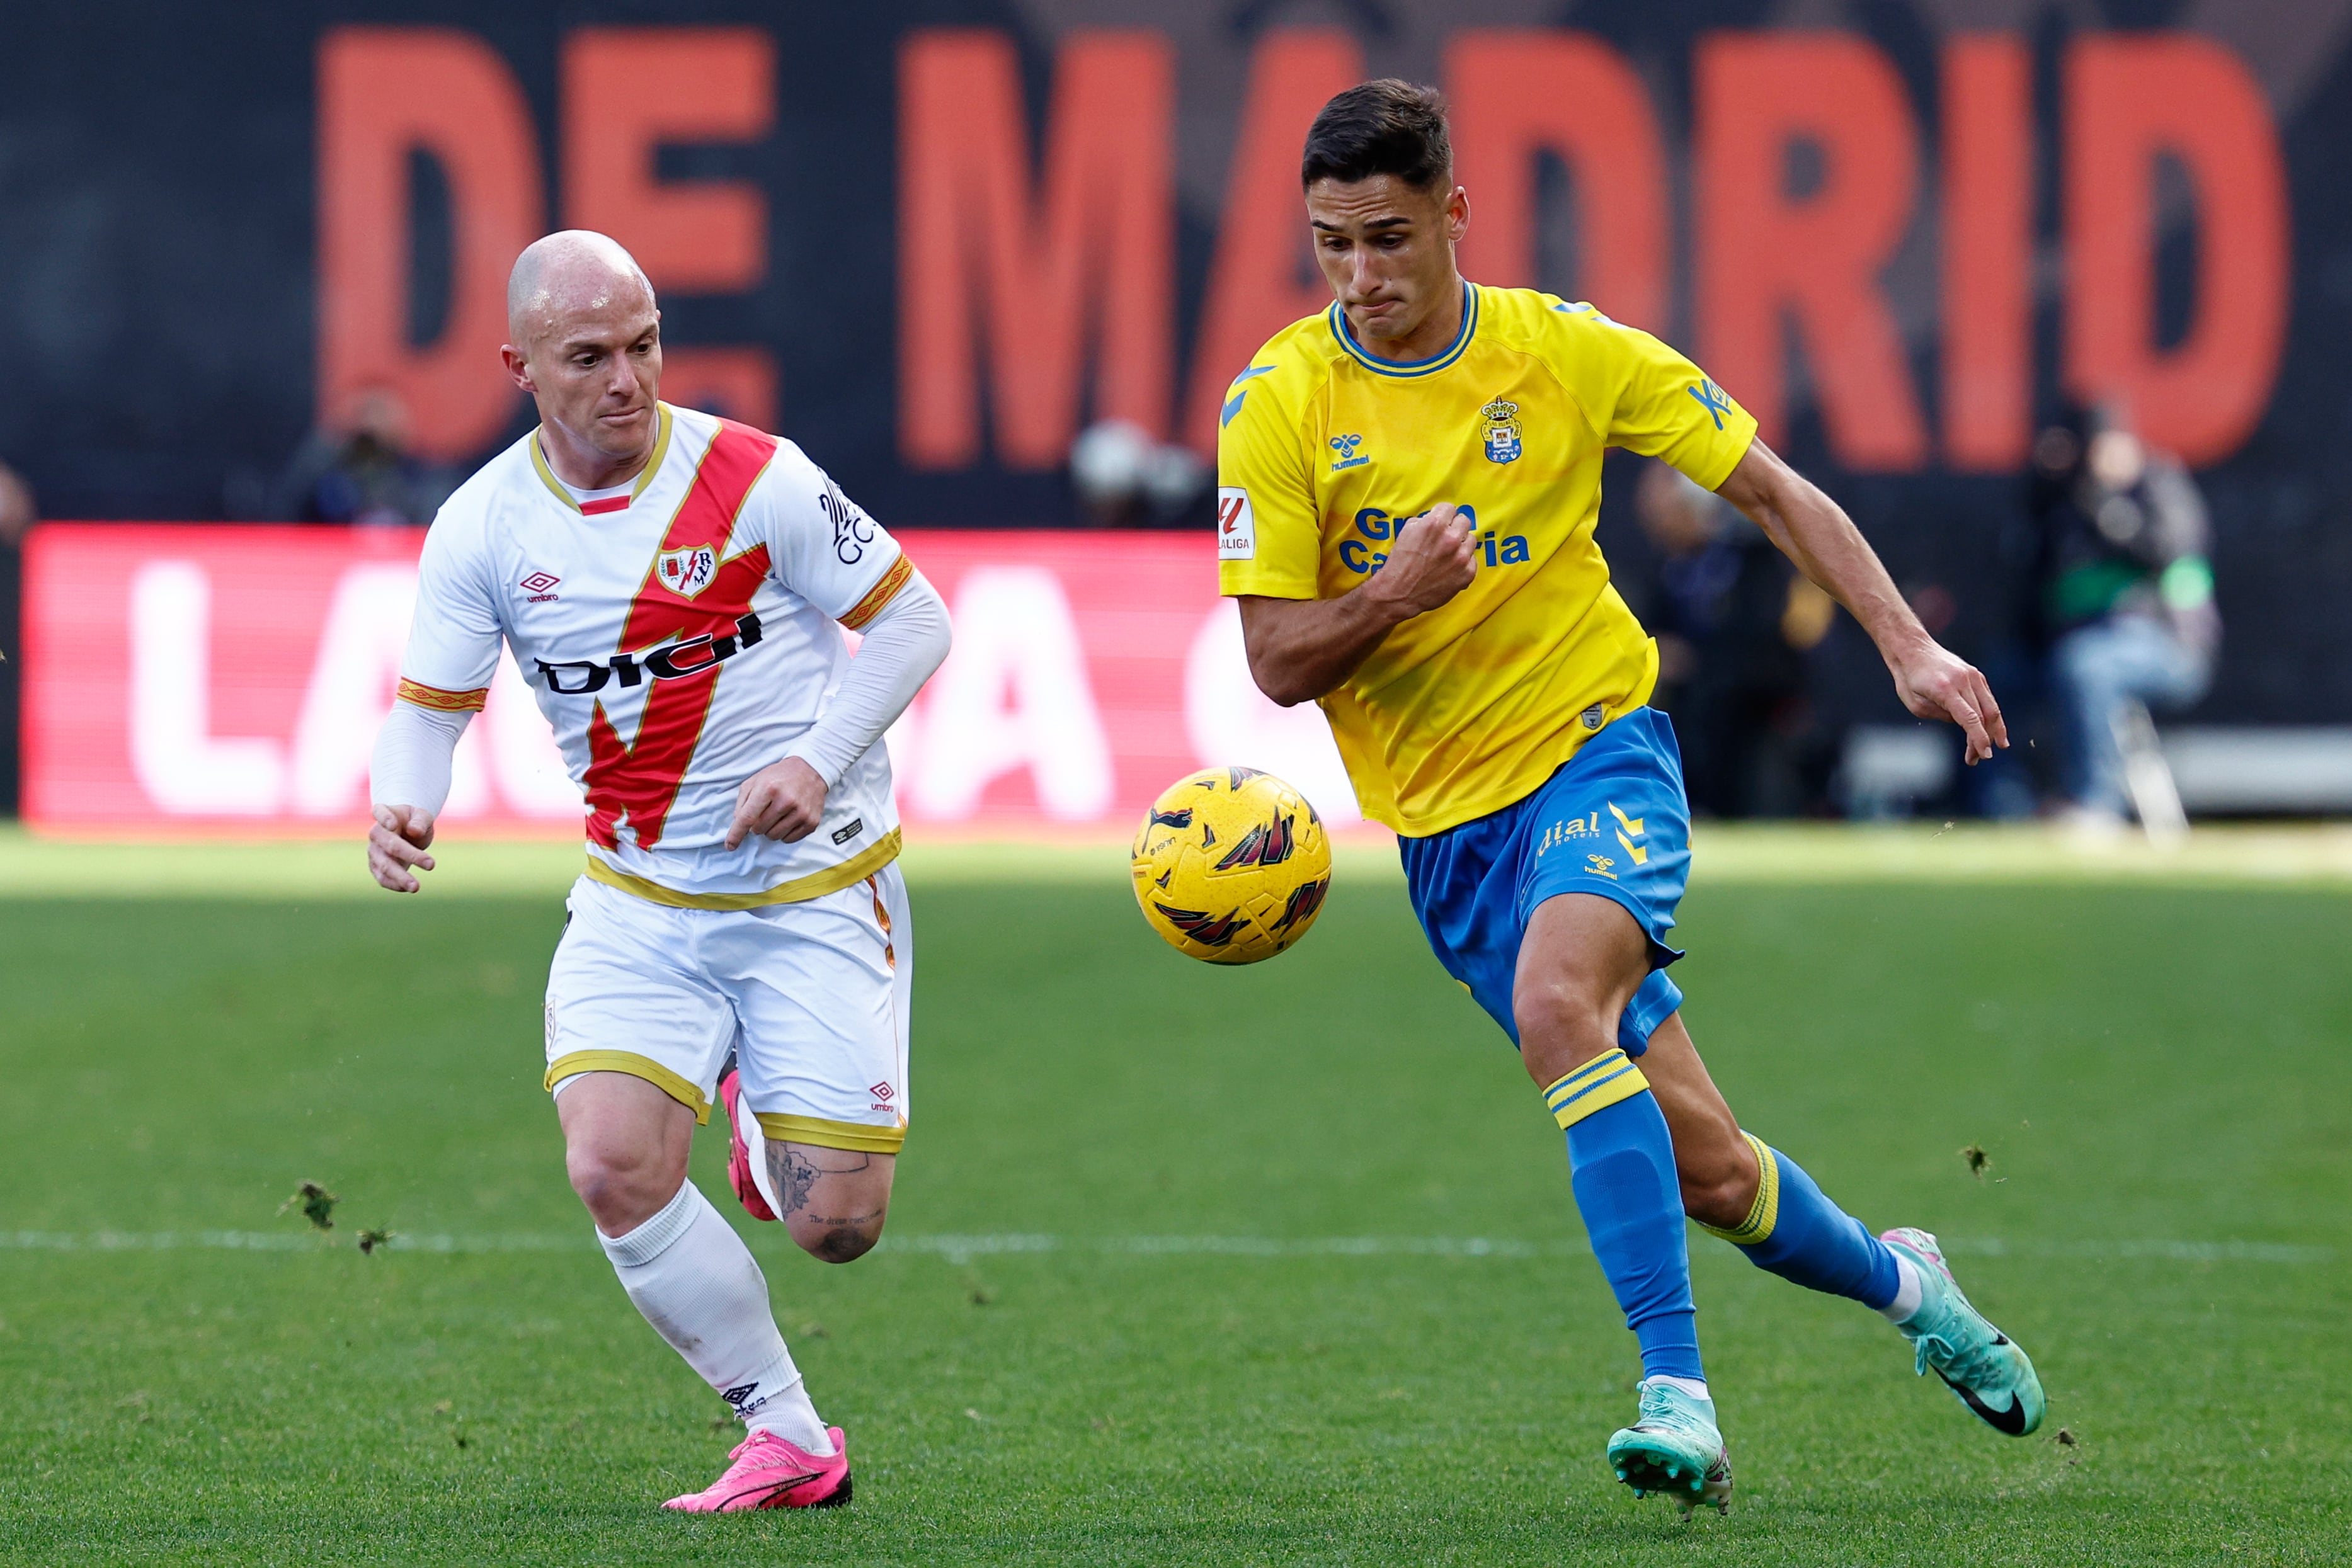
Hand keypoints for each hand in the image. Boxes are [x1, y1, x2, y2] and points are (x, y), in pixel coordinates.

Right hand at [368, 803, 436, 891]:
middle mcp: (375, 832)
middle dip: (411, 855)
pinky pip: (382, 878)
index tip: (393, 825)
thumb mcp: (422, 816)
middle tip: (432, 865)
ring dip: (400, 877)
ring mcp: (374, 851)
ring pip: (384, 865)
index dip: (384, 819)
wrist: (408, 833)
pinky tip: (408, 889)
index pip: (380, 812)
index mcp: (383, 813)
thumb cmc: (415, 822)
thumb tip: (414, 831)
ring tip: (416, 887)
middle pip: (390, 845)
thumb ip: (420, 821)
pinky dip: (395, 884)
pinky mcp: (376, 866)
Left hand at [727, 757, 826, 847]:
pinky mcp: (811, 822)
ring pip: (774, 836)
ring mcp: (801, 812)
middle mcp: (786, 800)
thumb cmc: (779, 776)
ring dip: (771, 829)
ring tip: (777, 815)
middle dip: (758, 824)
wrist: (810, 770)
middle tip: (765, 812)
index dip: (736, 834)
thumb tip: (739, 824)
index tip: (730, 846)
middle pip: (759, 830)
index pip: (747, 818)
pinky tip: (788, 819)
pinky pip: (789, 839)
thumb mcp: (755, 781)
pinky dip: (784, 833)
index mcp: (768, 788)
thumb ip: (742, 802)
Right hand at [1366, 503, 1478, 618]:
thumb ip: (1424, 521)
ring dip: (1461, 545)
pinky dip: (1463, 563)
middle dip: (1454, 527)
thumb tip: (1435, 518)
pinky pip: (1472, 560)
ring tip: (1448, 554)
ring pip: (1471, 540)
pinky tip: (1450, 568)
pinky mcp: (1467, 574)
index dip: (1442, 515)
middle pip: (1464, 521)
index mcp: (1434, 525)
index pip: (1449, 508)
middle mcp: (1451, 539)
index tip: (1441, 522)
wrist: (1399, 594)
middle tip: (1445, 537)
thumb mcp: (1406, 532)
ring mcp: (1461, 557)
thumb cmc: (1399, 564)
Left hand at [1887, 638, 2007, 764]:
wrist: (1913, 649)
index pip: (1970, 719)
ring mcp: (1972, 675)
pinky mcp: (1976, 674)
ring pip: (1991, 707)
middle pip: (1982, 716)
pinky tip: (1992, 730)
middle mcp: (1963, 681)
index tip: (1985, 755)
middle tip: (1978, 758)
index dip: (1979, 739)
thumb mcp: (1916, 705)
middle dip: (1983, 740)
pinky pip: (1987, 698)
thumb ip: (1941, 716)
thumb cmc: (1909, 679)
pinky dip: (1990, 715)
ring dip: (1993, 730)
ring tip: (1991, 748)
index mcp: (1945, 689)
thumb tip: (1964, 723)